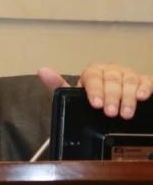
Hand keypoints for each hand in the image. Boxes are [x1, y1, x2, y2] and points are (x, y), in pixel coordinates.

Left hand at [38, 64, 152, 118]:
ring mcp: (127, 74)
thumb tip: (42, 71)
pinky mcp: (143, 81)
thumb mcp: (73, 96)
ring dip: (127, 97)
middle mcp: (111, 70)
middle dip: (112, 97)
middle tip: (110, 112)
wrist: (108, 105)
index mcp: (93, 72)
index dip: (95, 90)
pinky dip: (145, 87)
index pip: (93, 77)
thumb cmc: (90, 100)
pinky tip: (142, 97)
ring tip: (125, 113)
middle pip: (112, 79)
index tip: (96, 104)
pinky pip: (146, 80)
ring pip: (129, 80)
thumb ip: (58, 85)